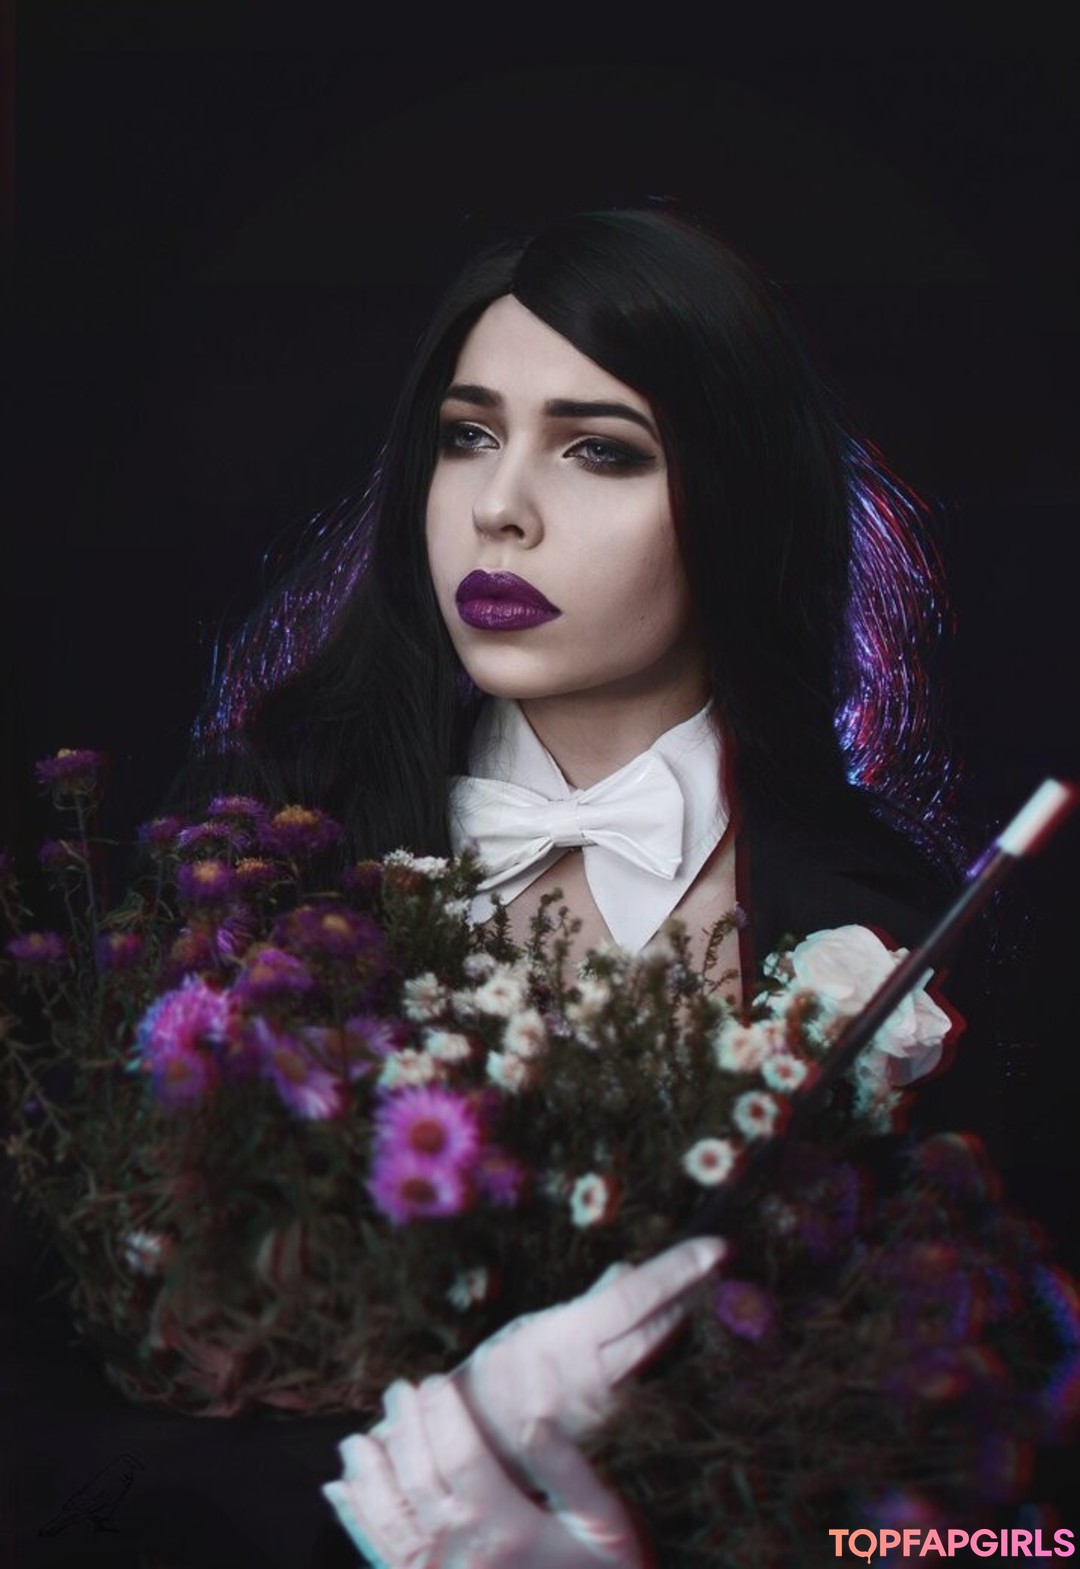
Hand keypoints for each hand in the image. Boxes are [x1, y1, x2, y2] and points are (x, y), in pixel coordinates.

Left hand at [323, 1374, 646, 1567]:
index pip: (460, 1456)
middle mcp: (466, 1555)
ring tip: (356, 1439)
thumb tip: (532, 1415)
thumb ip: (566, 1468)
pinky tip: (340, 1495)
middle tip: (397, 1389)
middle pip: (419, 1480)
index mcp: (508, 1527)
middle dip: (405, 1428)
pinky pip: (383, 1557)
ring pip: (390, 1521)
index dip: (442, 1414)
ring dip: (369, 1475)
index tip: (434, 1380)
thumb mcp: (605, 1521)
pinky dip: (357, 1524)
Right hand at [457, 1235, 725, 1453]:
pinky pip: (644, 1381)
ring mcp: (607, 1410)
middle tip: (718, 1263)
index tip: (714, 1247)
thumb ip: (586, 1305)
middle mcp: (593, 1377)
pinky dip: (658, 1352)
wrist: (478, 1447)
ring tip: (702, 1288)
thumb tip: (627, 1271)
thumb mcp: (532, 1328)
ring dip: (679, 1320)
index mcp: (566, 1341)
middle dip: (691, 1294)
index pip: (634, 1297)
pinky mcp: (613, 1434)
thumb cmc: (498, 1378)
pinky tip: (671, 1332)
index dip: (677, 1270)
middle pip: (657, 1328)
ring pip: (656, 1356)